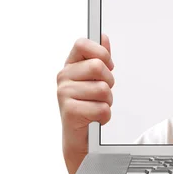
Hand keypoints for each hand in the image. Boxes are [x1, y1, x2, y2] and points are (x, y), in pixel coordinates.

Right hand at [57, 33, 114, 173]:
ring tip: (97, 106)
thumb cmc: (87, 105)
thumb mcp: (94, 79)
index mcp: (70, 66)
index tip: (107, 65)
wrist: (78, 137)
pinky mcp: (70, 111)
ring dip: (107, 101)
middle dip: (109, 81)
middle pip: (97, 66)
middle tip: (102, 93)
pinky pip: (102, 108)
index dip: (101, 52)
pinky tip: (95, 118)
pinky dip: (105, 116)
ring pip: (103, 89)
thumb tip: (103, 37)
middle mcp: (63, 78)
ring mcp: (64, 94)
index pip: (82, 44)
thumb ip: (99, 57)